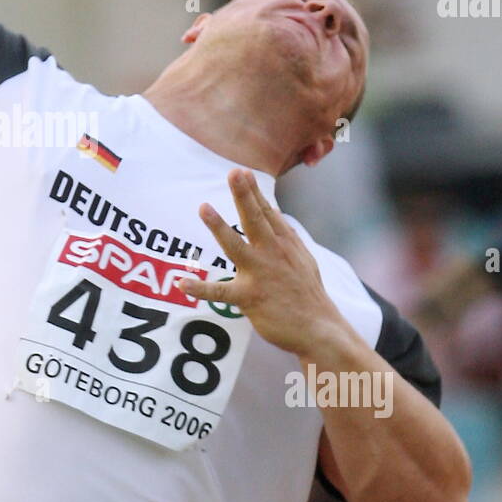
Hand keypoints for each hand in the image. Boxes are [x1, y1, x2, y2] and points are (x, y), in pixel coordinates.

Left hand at [175, 168, 343, 356]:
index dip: (254, 192)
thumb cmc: (308, 294)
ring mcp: (260, 274)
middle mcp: (273, 254)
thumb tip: (275, 211)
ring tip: (203, 208)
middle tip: (234, 172)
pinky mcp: (250, 298)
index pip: (267, 213)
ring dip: (219, 227)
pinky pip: (220, 292)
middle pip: (256, 220)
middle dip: (244, 195)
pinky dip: (200, 288)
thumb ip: (286, 235)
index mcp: (285, 244)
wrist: (319, 329)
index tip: (242, 171)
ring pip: (236, 246)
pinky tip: (182, 283)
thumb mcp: (303, 259)